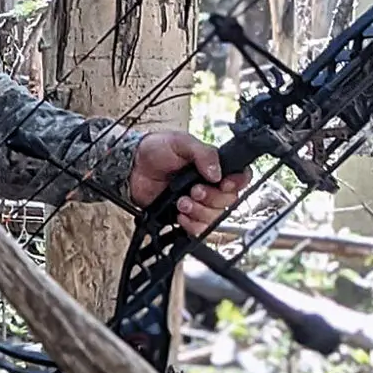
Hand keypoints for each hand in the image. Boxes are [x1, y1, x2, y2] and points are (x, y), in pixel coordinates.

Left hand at [128, 130, 247, 235]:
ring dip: (199, 212)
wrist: (132, 167)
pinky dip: (191, 225)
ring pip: (214, 218)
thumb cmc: (156, 150)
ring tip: (182, 202)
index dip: (236, 184)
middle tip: (194, 190)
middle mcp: (210, 186)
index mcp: (215, 167)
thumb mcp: (182, 142)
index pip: (240, 178)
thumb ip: (203, 153)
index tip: (223, 184)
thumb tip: (217, 173)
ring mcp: (199, 203)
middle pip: (228, 202)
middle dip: (211, 198)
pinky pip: (199, 230)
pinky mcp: (185, 216)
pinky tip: (179, 215)